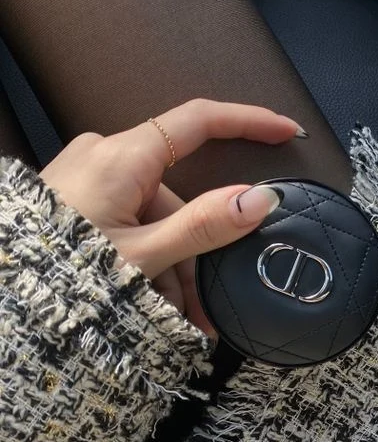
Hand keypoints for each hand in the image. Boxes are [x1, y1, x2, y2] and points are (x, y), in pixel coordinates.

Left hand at [40, 99, 302, 336]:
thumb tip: (259, 198)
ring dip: (168, 266)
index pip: (199, 121)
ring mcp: (86, 176)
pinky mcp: (74, 196)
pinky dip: (142, 256)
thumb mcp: (142, 257)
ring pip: (152, 217)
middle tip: (203, 311)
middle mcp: (103, 155)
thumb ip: (205, 225)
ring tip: (174, 320)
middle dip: (194, 253)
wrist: (4, 301)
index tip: (285, 131)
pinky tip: (147, 298)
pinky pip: (125, 220)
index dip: (248, 122)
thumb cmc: (59, 273)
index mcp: (122, 158)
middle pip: (175, 197)